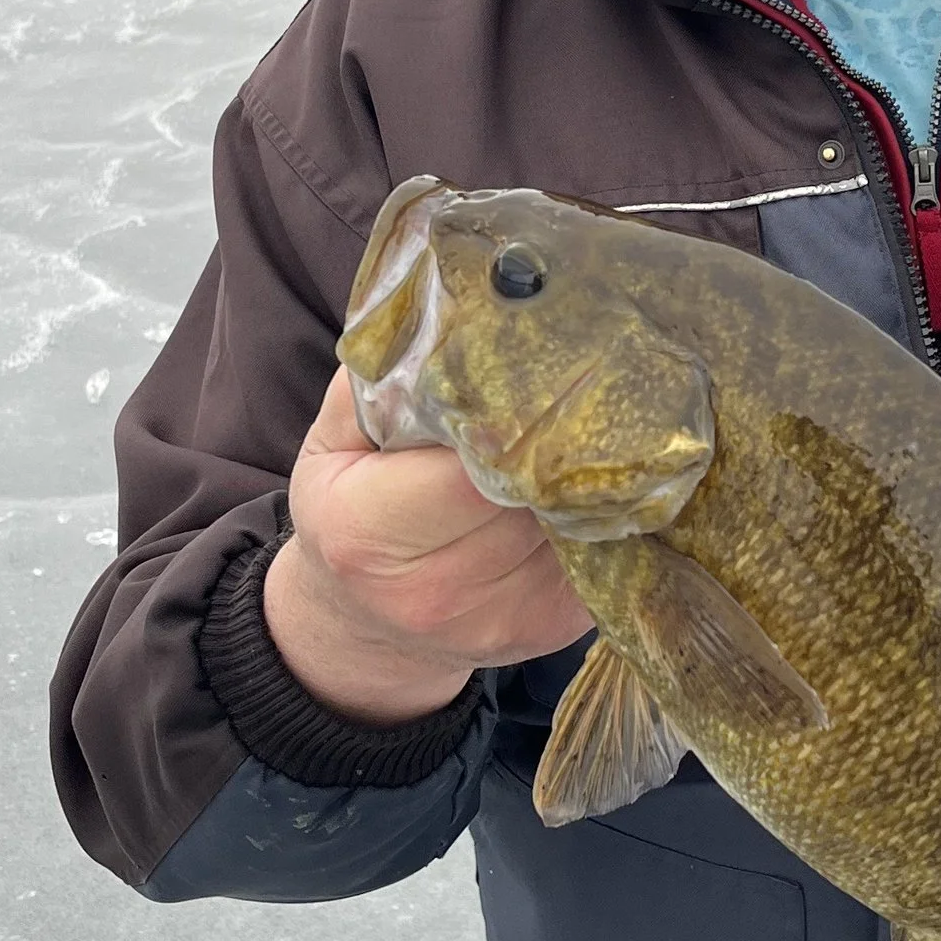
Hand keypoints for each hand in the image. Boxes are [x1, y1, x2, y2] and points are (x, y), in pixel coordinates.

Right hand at [263, 367, 591, 724]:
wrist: (364, 627)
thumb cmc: (348, 513)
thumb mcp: (335, 440)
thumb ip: (384, 378)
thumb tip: (456, 311)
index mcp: (367, 535)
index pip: (472, 464)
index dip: (511, 413)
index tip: (536, 364)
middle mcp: (435, 591)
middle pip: (535, 492)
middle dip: (561, 435)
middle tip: (588, 372)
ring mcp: (502, 618)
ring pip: (579, 519)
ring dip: (591, 470)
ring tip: (593, 420)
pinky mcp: (554, 630)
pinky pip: (603, 550)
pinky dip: (604, 509)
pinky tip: (597, 475)